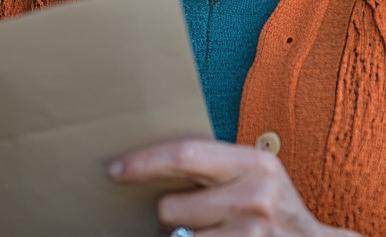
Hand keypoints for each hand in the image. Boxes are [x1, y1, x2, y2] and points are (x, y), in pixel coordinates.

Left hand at [109, 139, 357, 236]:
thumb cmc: (270, 205)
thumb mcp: (253, 174)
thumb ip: (212, 165)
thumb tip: (144, 162)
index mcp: (255, 163)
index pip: (183, 156)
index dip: (143, 163)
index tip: (115, 171)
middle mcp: (256, 198)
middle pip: (171, 208)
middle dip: (168, 214)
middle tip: (192, 214)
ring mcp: (252, 235)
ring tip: (213, 232)